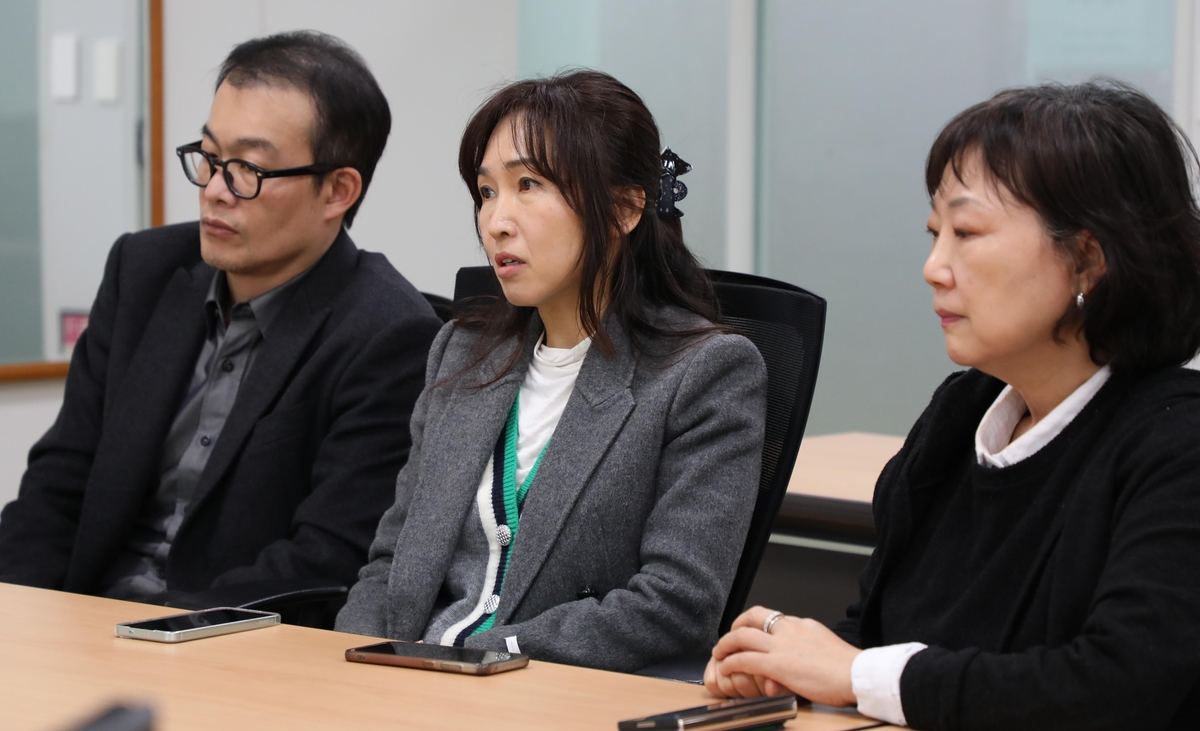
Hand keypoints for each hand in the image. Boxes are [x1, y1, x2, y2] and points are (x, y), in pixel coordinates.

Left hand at [704, 606, 859, 706]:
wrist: (859, 674)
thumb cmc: (850, 667)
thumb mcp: (826, 645)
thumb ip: (809, 645)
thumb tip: (801, 653)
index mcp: (803, 624)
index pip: (773, 616)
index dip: (755, 623)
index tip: (750, 630)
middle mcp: (790, 629)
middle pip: (753, 616)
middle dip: (736, 625)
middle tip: (728, 636)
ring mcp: (782, 646)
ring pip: (743, 636)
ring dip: (726, 644)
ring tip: (719, 652)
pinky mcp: (778, 665)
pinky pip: (745, 660)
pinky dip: (731, 663)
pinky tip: (726, 668)